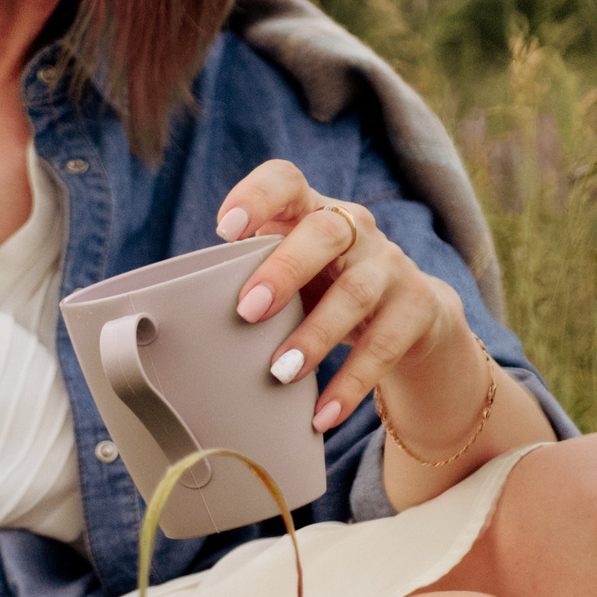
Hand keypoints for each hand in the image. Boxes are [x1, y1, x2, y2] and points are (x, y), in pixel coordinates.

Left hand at [213, 160, 470, 435]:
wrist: (413, 314)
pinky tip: (322, 415)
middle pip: (326, 232)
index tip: (225, 229)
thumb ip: (250, 276)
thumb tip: (180, 318)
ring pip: (356, 293)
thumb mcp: (293, 270)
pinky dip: (349, 385)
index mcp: (312, 210)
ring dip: (315, 335)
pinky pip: (383, 347)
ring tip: (279, 372)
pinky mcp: (417, 309)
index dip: (257, 197)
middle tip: (247, 310)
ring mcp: (390, 266)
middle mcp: (355, 229)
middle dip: (285, 269)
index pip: (285, 181)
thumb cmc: (326, 287)